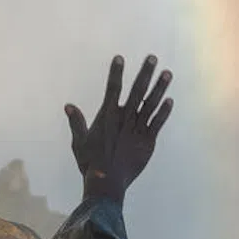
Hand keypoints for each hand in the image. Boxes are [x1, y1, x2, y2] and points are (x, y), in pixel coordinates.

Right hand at [65, 53, 172, 205]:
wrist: (106, 181)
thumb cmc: (90, 162)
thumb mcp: (79, 141)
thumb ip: (76, 122)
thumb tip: (68, 105)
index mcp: (107, 116)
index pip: (112, 89)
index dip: (116, 72)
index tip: (120, 57)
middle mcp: (123, 119)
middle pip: (137, 91)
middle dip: (145, 73)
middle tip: (152, 57)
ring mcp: (137, 129)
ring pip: (151, 104)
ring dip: (160, 88)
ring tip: (168, 73)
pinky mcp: (147, 142)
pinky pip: (157, 123)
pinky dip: (164, 111)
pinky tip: (170, 100)